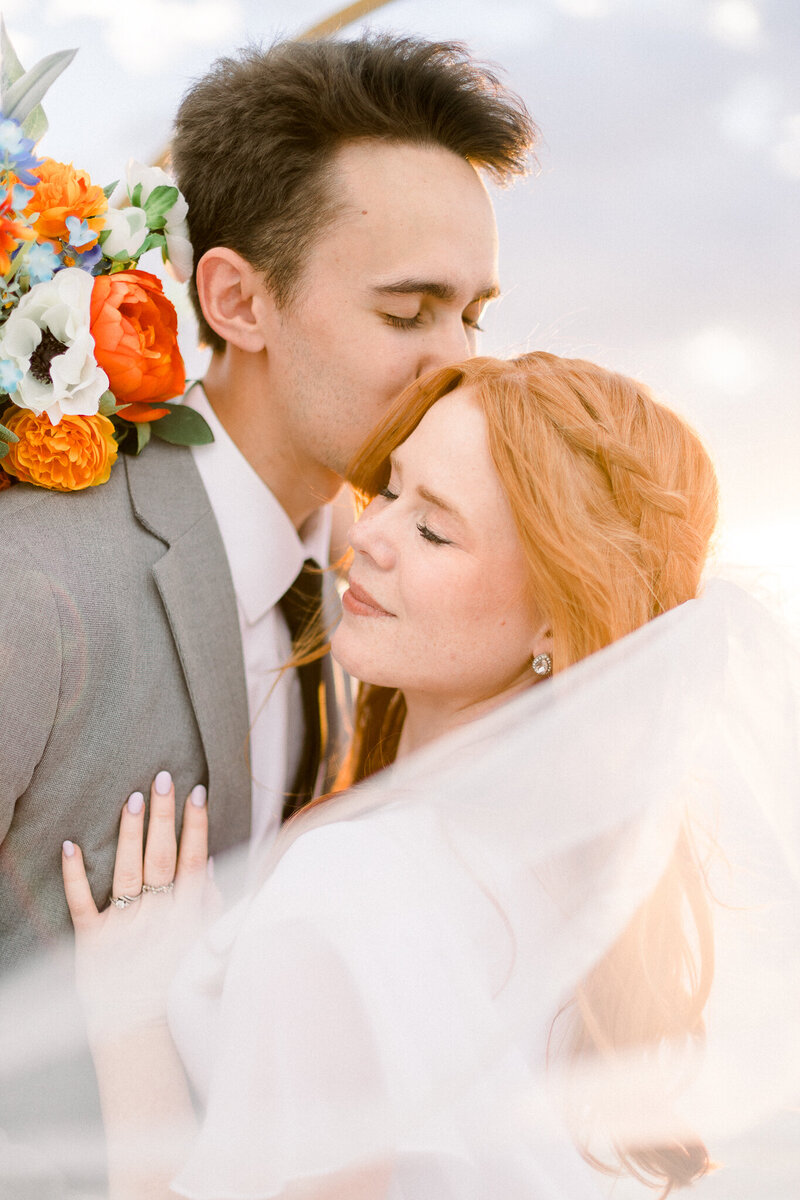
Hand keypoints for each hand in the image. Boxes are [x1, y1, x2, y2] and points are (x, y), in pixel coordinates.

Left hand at [62, 772, 210, 1042]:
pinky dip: (74, 875)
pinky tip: (71, 844)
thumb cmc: (177, 988)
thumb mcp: (204, 946)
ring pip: (126, 872)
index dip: (195, 826)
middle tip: (163, 777)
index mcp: (184, 916)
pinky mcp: (91, 941)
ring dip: (131, 833)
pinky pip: (81, 904)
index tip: (197, 792)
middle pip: (160, 857)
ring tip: (133, 797)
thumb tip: (206, 868)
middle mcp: (155, 916)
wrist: (143, 1034)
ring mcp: (123, 927)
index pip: (191, 860)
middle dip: (164, 816)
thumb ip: (208, 907)